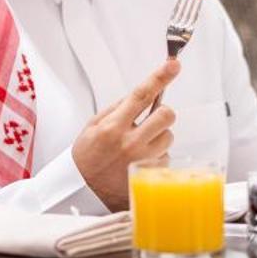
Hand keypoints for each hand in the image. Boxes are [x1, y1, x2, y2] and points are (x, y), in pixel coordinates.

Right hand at [72, 59, 180, 210]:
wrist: (83, 192)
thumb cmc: (88, 157)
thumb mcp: (92, 127)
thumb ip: (117, 108)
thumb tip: (141, 94)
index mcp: (112, 127)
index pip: (141, 96)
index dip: (160, 77)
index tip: (173, 65)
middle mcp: (130, 143)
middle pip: (166, 115)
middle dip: (162, 114)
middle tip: (150, 121)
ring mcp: (143, 161)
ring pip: (169, 136)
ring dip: (159, 137)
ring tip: (139, 146)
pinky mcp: (152, 175)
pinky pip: (166, 157)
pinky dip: (157, 156)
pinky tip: (139, 162)